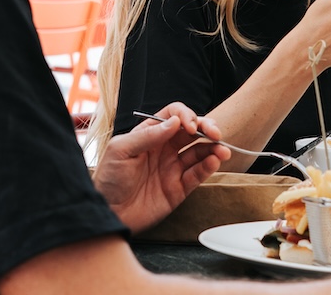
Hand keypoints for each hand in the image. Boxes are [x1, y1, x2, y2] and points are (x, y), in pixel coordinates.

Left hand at [92, 102, 230, 232]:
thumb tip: (174, 122)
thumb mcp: (121, 150)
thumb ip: (147, 135)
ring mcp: (173, 168)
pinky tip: (215, 161)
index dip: (185, 116)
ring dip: (214, 148)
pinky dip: (209, 167)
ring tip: (223, 150)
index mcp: (149, 134)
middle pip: (192, 132)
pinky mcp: (179, 188)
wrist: (108, 213)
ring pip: (200, 152)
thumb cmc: (108, 179)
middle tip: (215, 134)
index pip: (174, 116)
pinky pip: (197, 174)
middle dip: (206, 128)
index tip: (190, 126)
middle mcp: (164, 148)